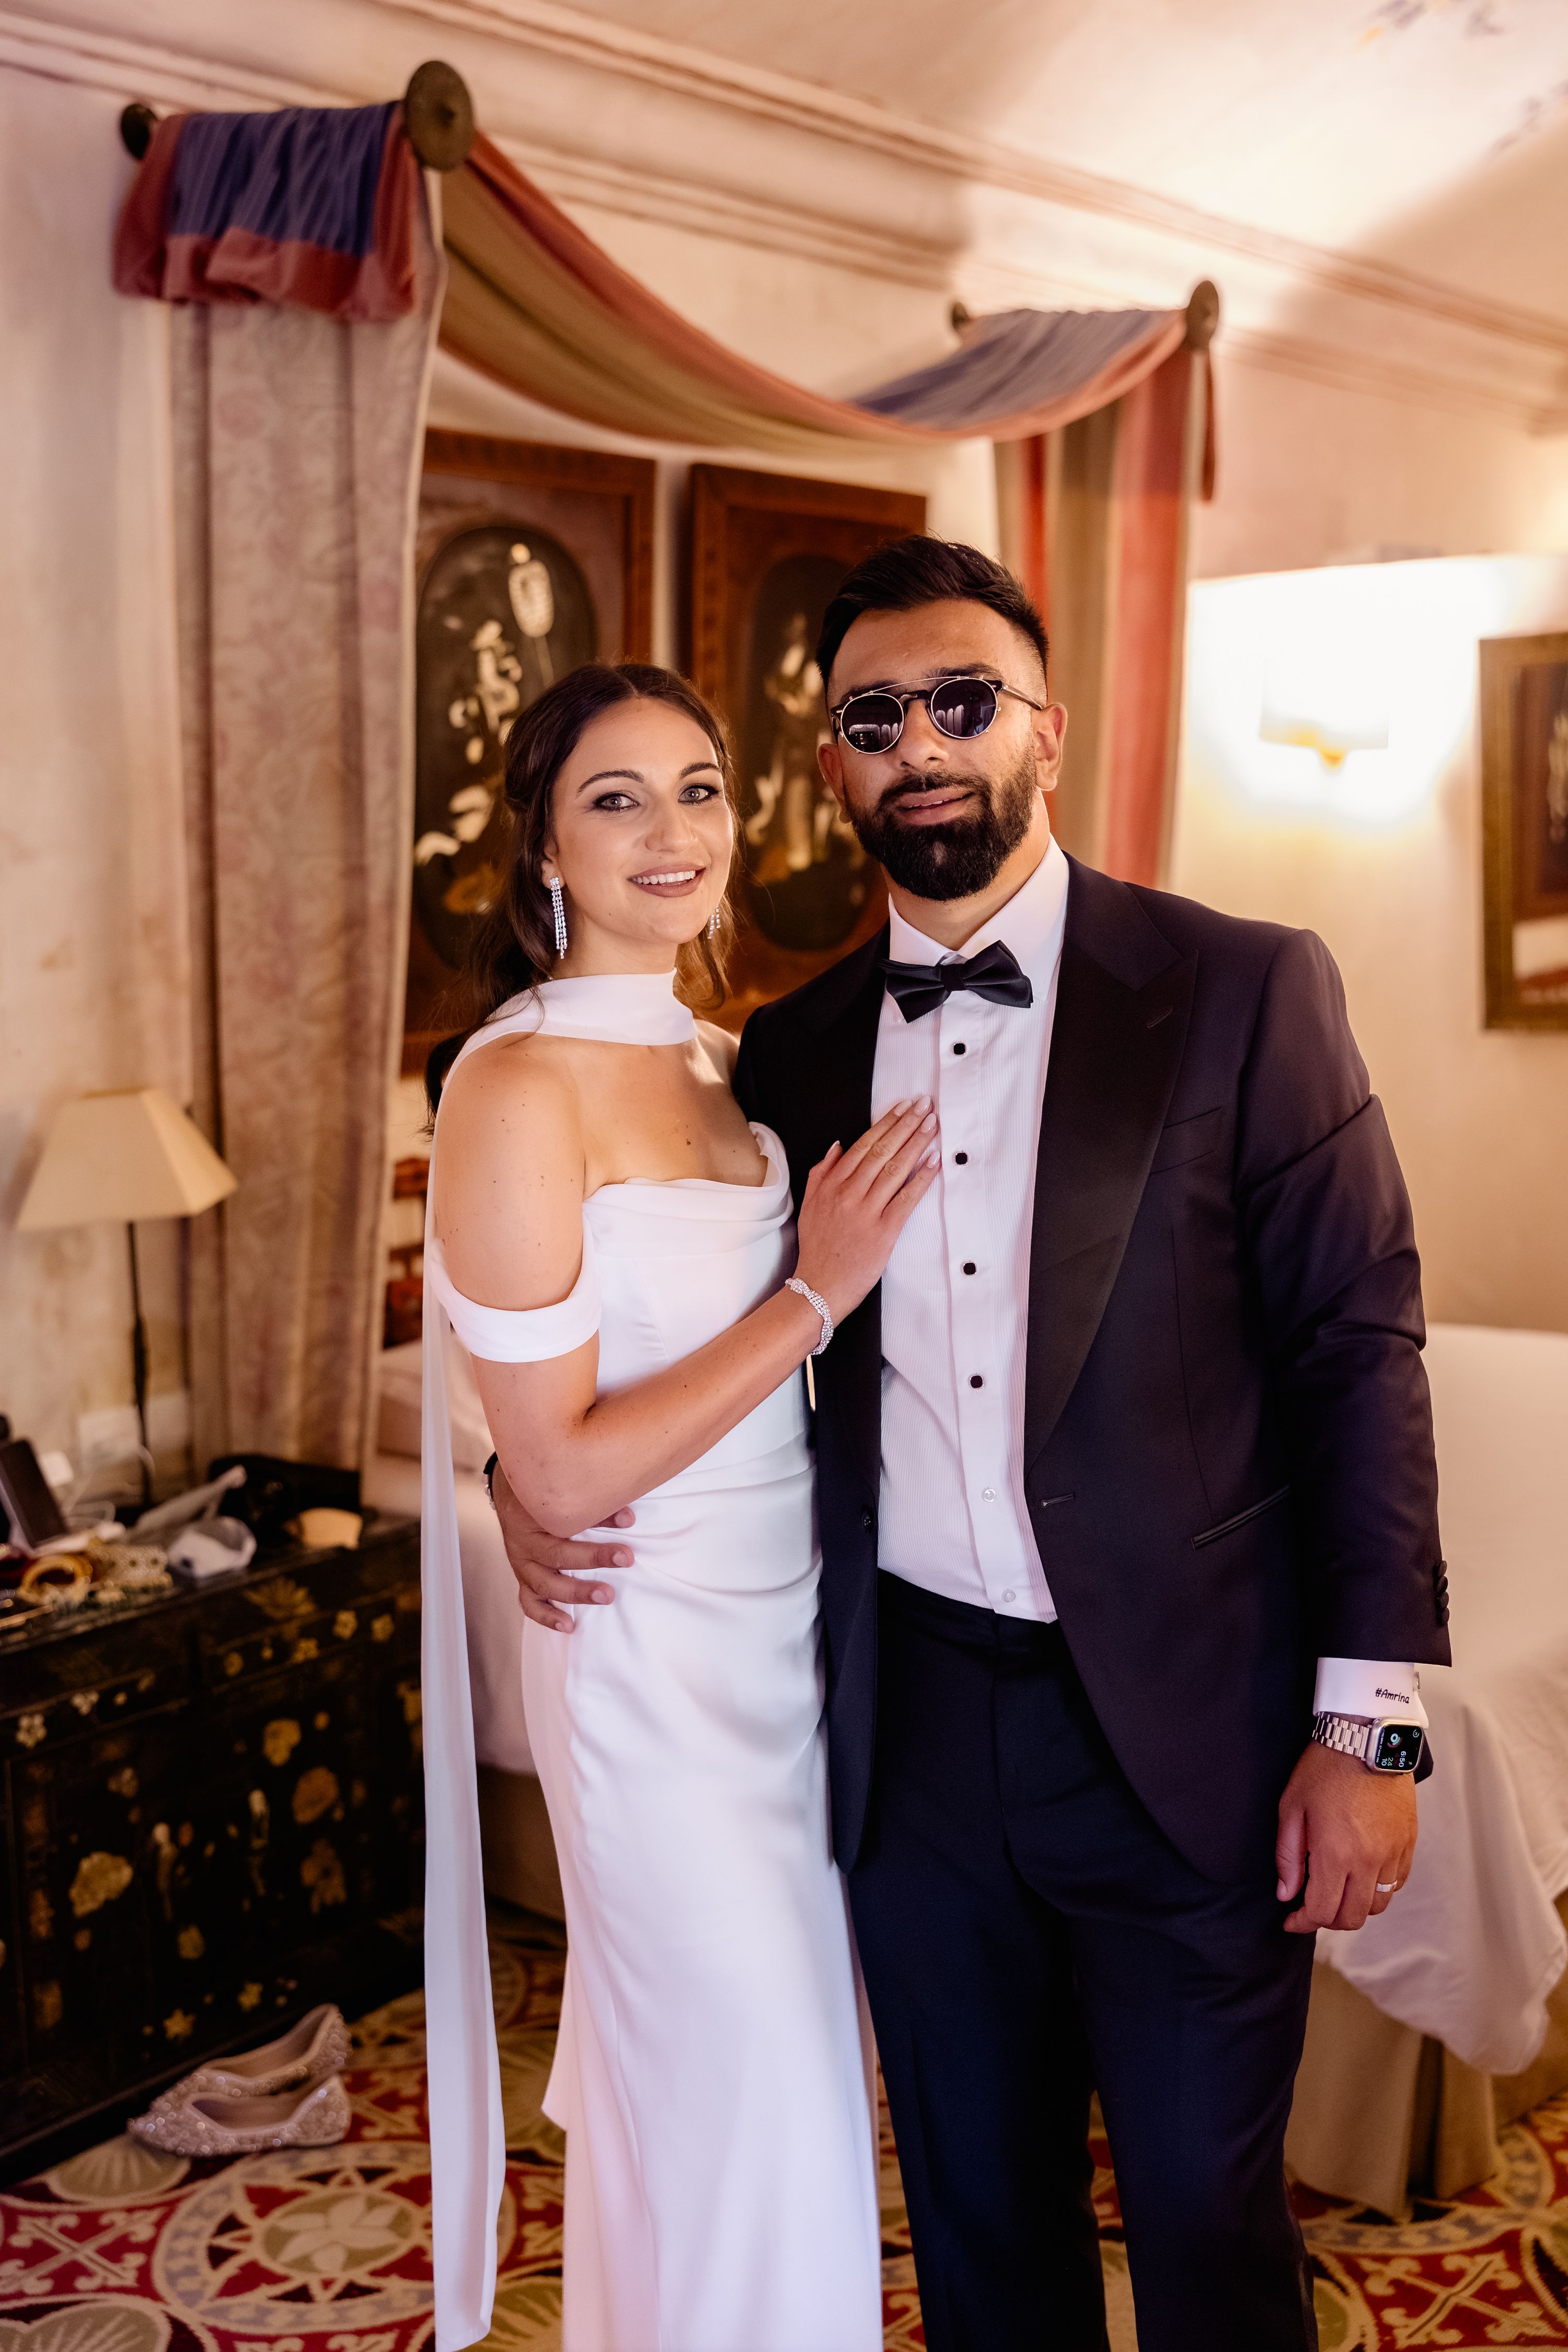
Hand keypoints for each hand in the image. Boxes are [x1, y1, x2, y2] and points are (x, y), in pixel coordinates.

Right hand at [493, 1456, 634, 1633]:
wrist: (513, 1493)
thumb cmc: (543, 1493)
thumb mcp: (561, 1490)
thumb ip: (591, 1503)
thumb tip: (628, 1517)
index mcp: (532, 1514)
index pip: (565, 1518)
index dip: (600, 1519)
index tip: (629, 1521)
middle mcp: (523, 1541)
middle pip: (557, 1553)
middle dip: (593, 1558)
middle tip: (625, 1559)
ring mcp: (521, 1563)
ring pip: (545, 1583)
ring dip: (577, 1591)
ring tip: (606, 1596)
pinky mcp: (523, 1579)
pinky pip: (530, 1603)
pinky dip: (547, 1616)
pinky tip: (568, 1626)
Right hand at [794, 1099, 939, 1324]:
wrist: (818, 1286)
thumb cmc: (817, 1247)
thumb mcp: (810, 1204)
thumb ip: (821, 1172)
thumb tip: (838, 1145)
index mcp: (831, 1184)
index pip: (863, 1145)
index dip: (886, 1123)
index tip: (903, 1107)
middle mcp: (849, 1193)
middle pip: (882, 1151)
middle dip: (906, 1125)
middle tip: (925, 1105)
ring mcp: (866, 1211)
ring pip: (895, 1169)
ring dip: (916, 1143)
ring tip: (932, 1124)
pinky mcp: (883, 1231)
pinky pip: (906, 1199)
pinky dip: (922, 1179)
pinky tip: (934, 1161)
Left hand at [1276, 1741, 1416, 1932]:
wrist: (1366, 1736)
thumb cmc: (1323, 1768)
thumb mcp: (1291, 1807)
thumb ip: (1287, 1855)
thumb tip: (1286, 1893)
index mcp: (1336, 1854)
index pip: (1322, 1911)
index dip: (1302, 1922)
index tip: (1291, 1919)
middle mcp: (1369, 1861)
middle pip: (1353, 1917)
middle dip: (1327, 1920)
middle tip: (1312, 1906)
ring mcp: (1393, 1853)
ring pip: (1377, 1905)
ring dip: (1355, 1906)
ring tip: (1337, 1890)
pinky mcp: (1408, 1842)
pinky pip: (1397, 1883)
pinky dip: (1379, 1889)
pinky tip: (1362, 1874)